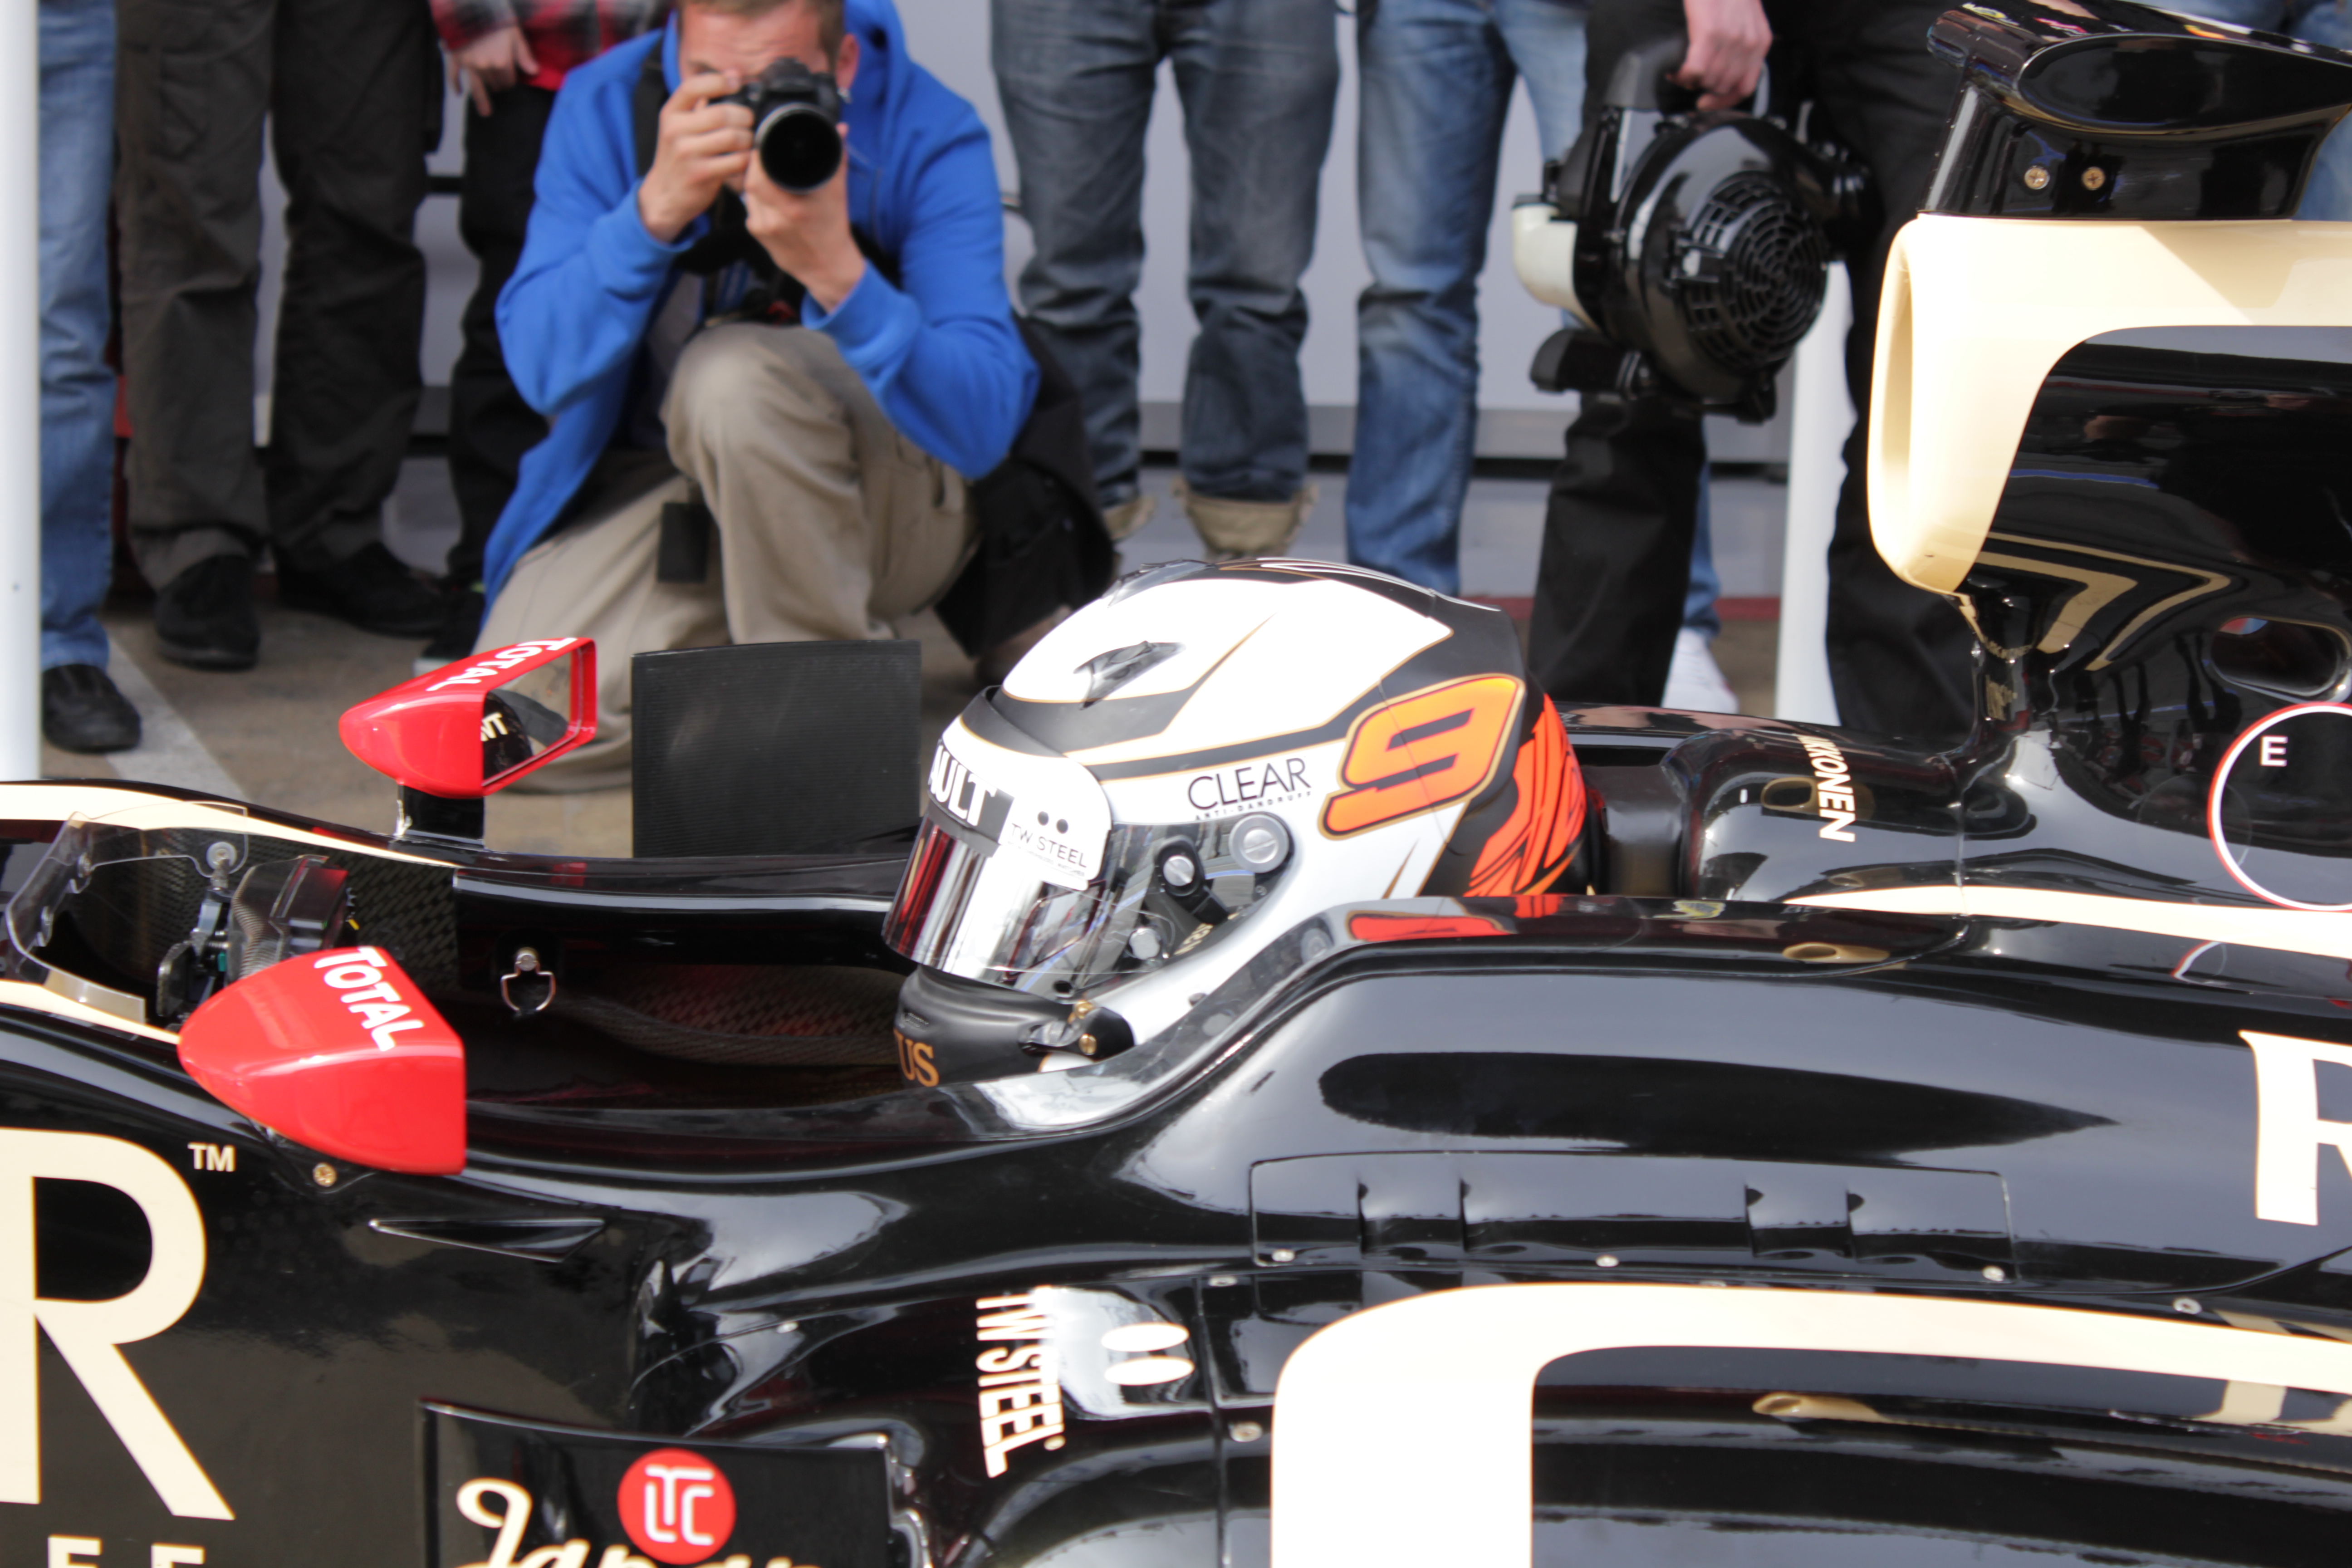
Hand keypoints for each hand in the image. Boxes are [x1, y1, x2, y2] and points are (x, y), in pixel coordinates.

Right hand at [448, 25, 538, 116]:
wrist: (471, 6)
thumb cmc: (497, 19)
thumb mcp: (515, 34)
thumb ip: (524, 55)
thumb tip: (534, 72)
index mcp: (501, 62)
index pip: (509, 81)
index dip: (511, 81)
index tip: (511, 79)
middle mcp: (485, 67)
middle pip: (494, 84)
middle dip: (499, 86)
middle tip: (500, 86)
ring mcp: (468, 64)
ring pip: (477, 86)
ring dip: (481, 98)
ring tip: (486, 112)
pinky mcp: (454, 57)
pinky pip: (453, 75)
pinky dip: (454, 84)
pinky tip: (458, 93)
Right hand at [638, 72, 752, 243]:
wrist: (665, 194)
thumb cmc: (679, 155)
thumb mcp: (679, 125)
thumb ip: (701, 103)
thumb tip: (734, 75)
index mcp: (671, 112)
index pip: (693, 86)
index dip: (719, 81)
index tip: (736, 81)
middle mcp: (675, 130)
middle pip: (722, 113)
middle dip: (744, 117)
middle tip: (749, 123)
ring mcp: (687, 152)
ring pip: (732, 137)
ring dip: (748, 140)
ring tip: (747, 143)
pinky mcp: (700, 174)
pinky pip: (736, 161)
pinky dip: (746, 160)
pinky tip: (743, 161)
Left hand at [742, 131, 864, 312]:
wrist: (828, 267)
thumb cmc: (834, 229)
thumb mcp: (838, 192)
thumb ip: (836, 158)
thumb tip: (840, 129)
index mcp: (795, 209)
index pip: (761, 174)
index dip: (759, 158)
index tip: (766, 147)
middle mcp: (775, 220)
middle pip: (751, 182)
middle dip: (755, 167)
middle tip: (764, 158)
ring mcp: (764, 229)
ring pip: (747, 194)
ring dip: (755, 182)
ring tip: (769, 176)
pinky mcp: (758, 236)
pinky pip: (750, 208)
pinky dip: (757, 199)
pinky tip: (770, 197)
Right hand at [1676, 0, 1770, 109]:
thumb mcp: (1746, 19)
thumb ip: (1742, 44)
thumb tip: (1725, 70)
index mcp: (1759, 41)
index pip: (1746, 87)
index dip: (1724, 102)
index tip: (1708, 103)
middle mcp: (1748, 43)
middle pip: (1723, 87)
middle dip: (1702, 88)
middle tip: (1689, 81)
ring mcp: (1730, 39)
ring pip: (1708, 81)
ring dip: (1690, 82)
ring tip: (1681, 72)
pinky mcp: (1709, 33)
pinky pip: (1694, 70)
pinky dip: (1682, 74)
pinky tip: (1676, 69)